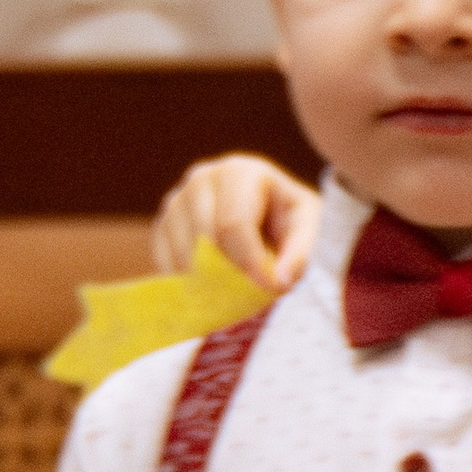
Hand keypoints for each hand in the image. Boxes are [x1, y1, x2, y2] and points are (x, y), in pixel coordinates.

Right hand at [151, 154, 317, 291]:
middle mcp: (202, 178)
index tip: (269, 291)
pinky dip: (188, 283)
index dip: (250, 262)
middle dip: (232, 275)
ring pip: (182, 254)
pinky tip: (214, 288)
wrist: (267, 216)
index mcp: (241, 172)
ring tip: (239, 295)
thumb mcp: (309, 229)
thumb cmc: (291, 219)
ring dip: (210, 282)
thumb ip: (301, 253)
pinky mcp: (162, 225)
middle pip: (205, 239)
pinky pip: (165, 262)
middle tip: (254, 300)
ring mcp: (176, 201)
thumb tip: (279, 281)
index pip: (233, 223)